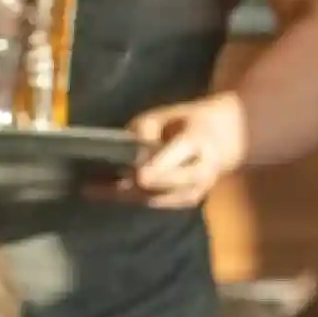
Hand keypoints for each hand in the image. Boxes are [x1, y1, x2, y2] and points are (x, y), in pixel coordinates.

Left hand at [100, 92, 246, 210]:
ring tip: (90, 190)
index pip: (176, 158)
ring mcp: (194, 191)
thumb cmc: (190, 121)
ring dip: (121, 196)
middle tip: (92, 186)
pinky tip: (104, 192)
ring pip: (153, 198)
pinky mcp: (186, 202)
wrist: (227, 139)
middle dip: (128, 187)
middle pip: (160, 185)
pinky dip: (129, 197)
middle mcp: (199, 173)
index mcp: (197, 142)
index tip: (137, 175)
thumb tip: (127, 148)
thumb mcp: (169, 114)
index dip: (157, 169)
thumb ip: (145, 128)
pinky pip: (153, 202)